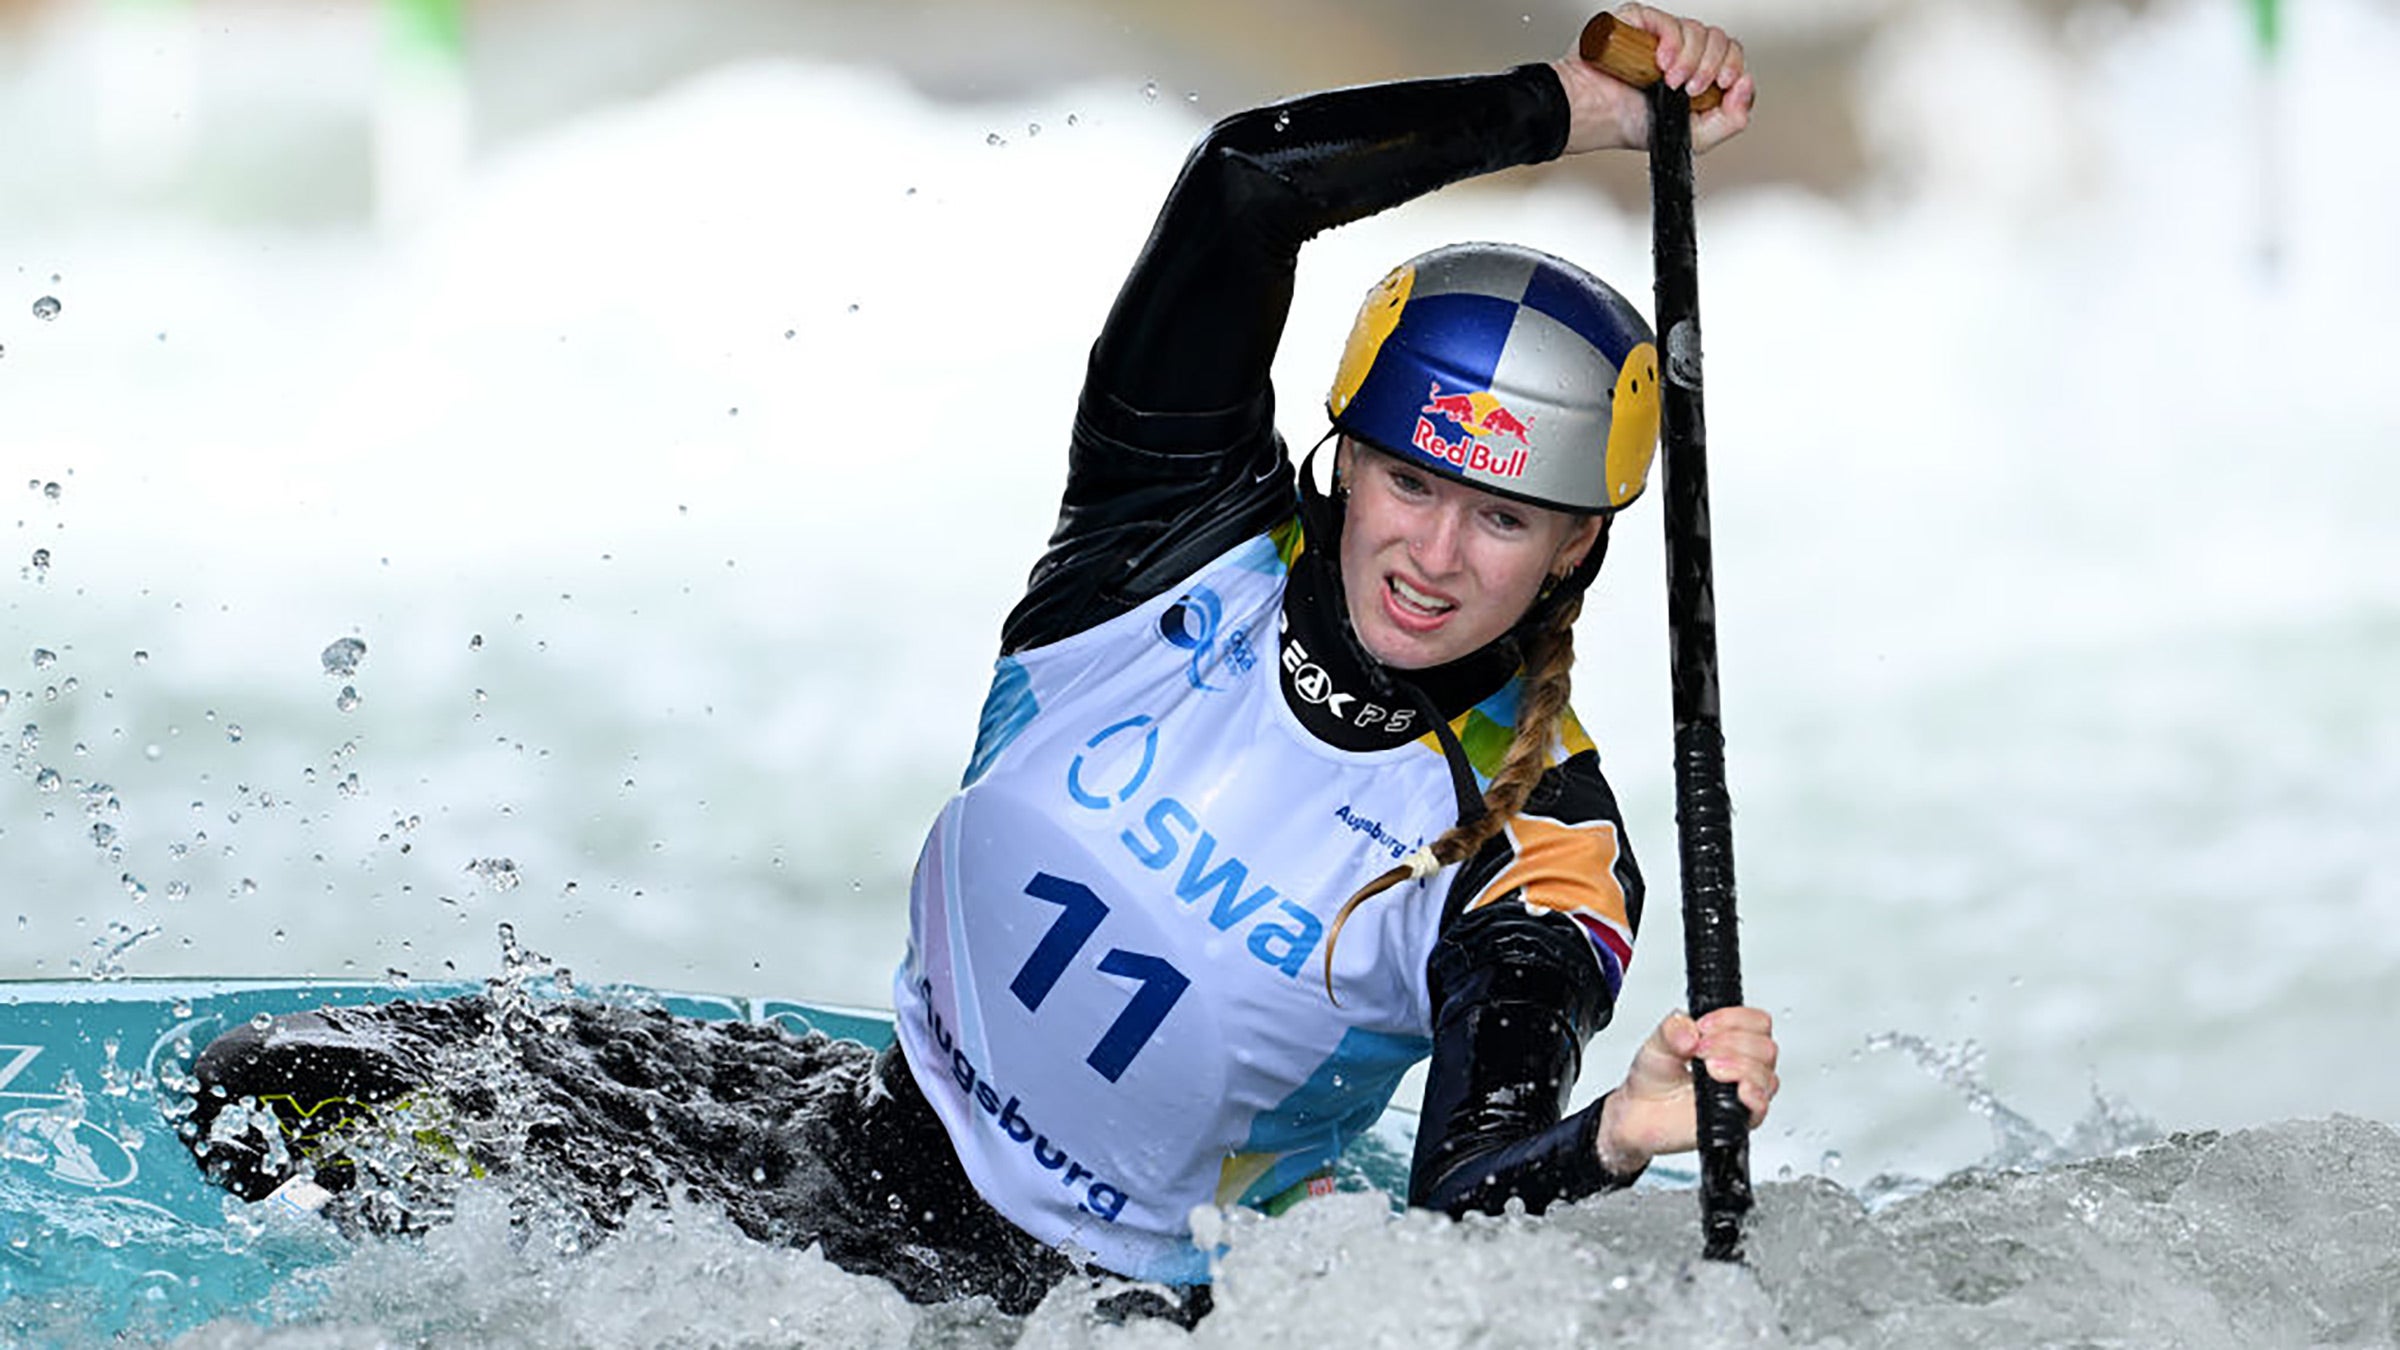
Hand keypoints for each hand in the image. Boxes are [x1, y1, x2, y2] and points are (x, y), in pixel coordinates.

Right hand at [1551, 5, 1754, 155]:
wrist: (1593, 116)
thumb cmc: (1628, 123)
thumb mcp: (1696, 138)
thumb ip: (1732, 121)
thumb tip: (1745, 86)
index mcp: (1698, 73)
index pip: (1731, 56)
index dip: (1733, 68)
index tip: (1721, 86)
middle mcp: (1683, 52)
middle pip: (1719, 41)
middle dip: (1711, 67)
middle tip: (1692, 89)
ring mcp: (1662, 36)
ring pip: (1698, 31)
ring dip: (1691, 60)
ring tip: (1670, 81)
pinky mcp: (1641, 22)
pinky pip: (1668, 20)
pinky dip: (1672, 41)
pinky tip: (1662, 62)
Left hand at [1593, 1005, 1777, 1176]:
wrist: (1641, 1112)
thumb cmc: (1654, 1077)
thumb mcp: (1658, 1042)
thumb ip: (1673, 1028)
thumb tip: (1692, 1032)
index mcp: (1729, 1040)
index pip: (1757, 1022)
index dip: (1733, 1020)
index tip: (1704, 1026)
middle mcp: (1742, 1064)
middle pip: (1766, 1047)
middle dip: (1731, 1043)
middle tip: (1701, 1051)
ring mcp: (1743, 1091)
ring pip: (1766, 1074)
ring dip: (1738, 1066)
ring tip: (1708, 1070)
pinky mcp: (1740, 1118)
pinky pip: (1762, 1106)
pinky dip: (1754, 1095)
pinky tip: (1738, 1090)